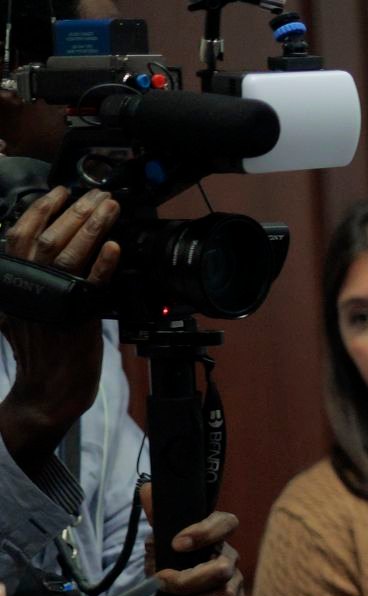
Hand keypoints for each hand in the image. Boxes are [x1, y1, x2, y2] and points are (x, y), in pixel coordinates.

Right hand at [0, 188, 121, 465]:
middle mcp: (28, 286)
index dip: (42, 208)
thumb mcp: (21, 307)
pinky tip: (114, 247)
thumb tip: (46, 246)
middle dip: (76, 210)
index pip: (20, 233)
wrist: (47, 391)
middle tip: (98, 194)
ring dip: (92, 226)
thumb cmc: (40, 350)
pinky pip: (90, 285)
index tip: (62, 190)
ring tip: (109, 208)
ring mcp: (52, 301)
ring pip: (69, 253)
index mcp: (12, 280)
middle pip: (49, 237)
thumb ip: (28, 278)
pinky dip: (102, 264)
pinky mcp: (76, 318)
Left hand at [140, 486, 246, 595]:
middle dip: (189, 580)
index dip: (205, 532)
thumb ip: (158, 509)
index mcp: (219, 535)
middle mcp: (231, 561)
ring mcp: (234, 589)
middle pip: (222, 571)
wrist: (181, 576)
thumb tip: (149, 492)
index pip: (225, 524)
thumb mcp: (163, 527)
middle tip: (159, 583)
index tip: (176, 544)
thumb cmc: (173, 549)